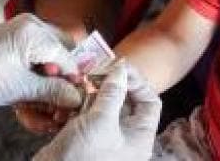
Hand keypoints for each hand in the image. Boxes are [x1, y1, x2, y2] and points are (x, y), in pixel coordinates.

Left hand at [15, 26, 87, 133]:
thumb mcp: (18, 89)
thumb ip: (52, 91)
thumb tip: (77, 98)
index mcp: (33, 33)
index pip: (69, 57)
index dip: (74, 79)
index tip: (75, 98)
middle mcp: (32, 24)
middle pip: (64, 49)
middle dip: (64, 74)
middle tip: (61, 96)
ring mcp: (22, 28)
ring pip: (52, 50)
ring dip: (52, 72)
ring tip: (45, 94)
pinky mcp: (14, 36)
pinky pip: (38, 49)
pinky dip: (40, 67)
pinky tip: (34, 86)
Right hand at [33, 61, 161, 160]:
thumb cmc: (82, 157)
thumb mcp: (101, 121)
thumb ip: (113, 92)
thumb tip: (121, 68)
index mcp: (139, 137)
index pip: (150, 102)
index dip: (137, 82)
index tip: (118, 68)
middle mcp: (126, 138)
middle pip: (127, 101)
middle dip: (111, 85)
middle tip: (95, 70)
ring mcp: (105, 138)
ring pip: (104, 106)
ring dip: (92, 93)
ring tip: (81, 82)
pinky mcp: (85, 138)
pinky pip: (88, 115)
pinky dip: (79, 104)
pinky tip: (70, 98)